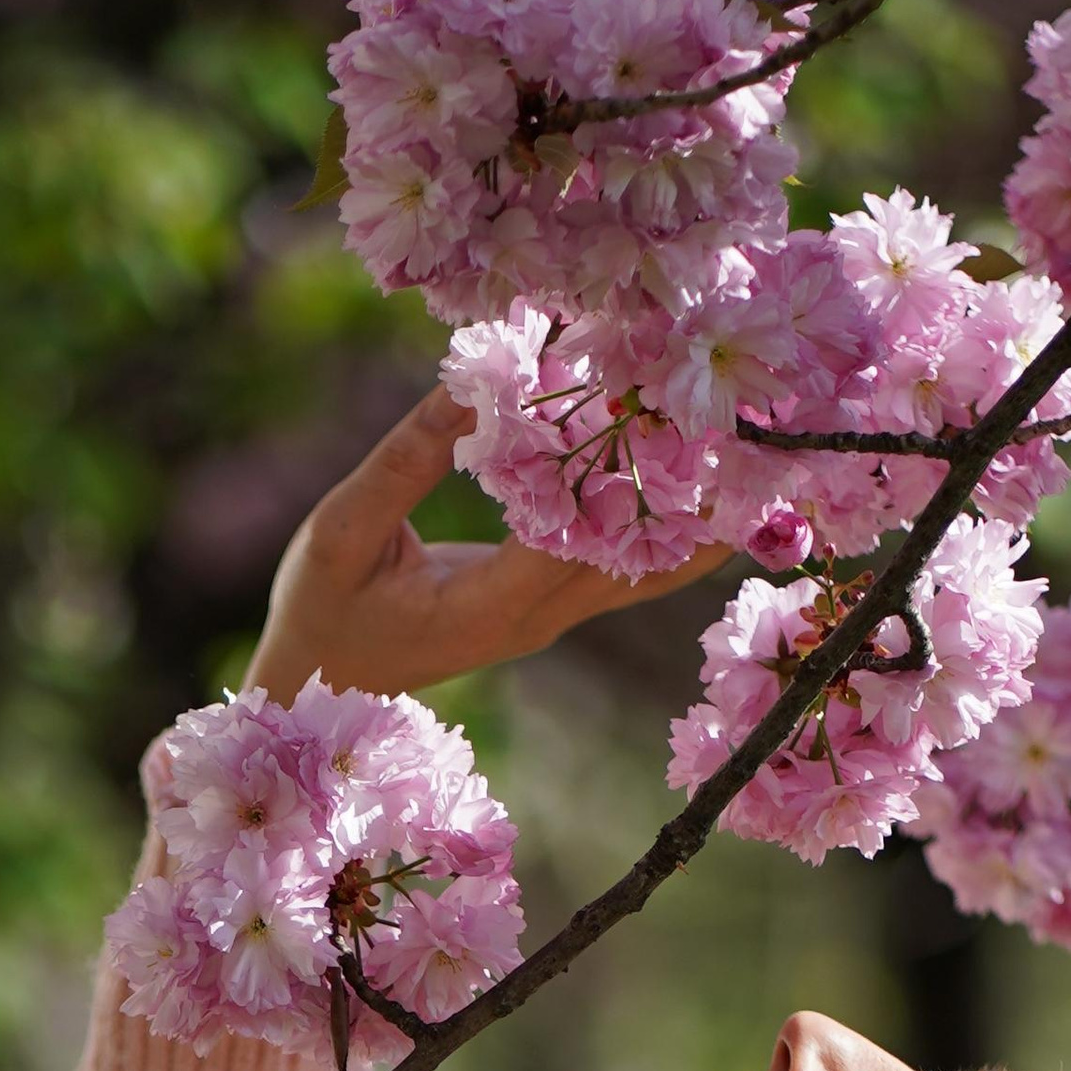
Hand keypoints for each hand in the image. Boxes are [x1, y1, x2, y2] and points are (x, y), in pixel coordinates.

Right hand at [245, 389, 730, 699]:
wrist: (318, 687)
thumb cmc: (318, 613)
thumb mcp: (341, 530)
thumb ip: (405, 461)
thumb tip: (471, 383)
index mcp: (489, 610)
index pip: (578, 538)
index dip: (623, 475)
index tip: (663, 408)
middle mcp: (536, 620)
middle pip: (637, 559)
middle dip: (689, 496)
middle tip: (747, 431)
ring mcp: (549, 617)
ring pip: (645, 571)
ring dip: (696, 517)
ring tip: (752, 454)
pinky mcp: (548, 604)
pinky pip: (621, 565)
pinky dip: (660, 521)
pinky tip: (699, 477)